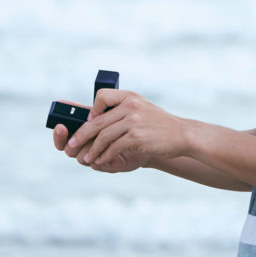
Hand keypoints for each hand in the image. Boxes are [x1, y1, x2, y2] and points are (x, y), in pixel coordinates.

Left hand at [65, 90, 188, 169]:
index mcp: (129, 96)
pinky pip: (113, 147)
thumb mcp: (142, 108)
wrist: (183, 135)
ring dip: (92, 150)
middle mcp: (130, 106)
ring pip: (103, 136)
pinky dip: (104, 156)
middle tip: (72, 145)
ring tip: (86, 158)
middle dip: (82, 135)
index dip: (92, 109)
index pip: (102, 96)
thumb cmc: (160, 124)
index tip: (89, 121)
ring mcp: (133, 121)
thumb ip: (123, 109)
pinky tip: (100, 161)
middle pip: (97, 121)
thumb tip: (95, 117)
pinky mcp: (137, 137)